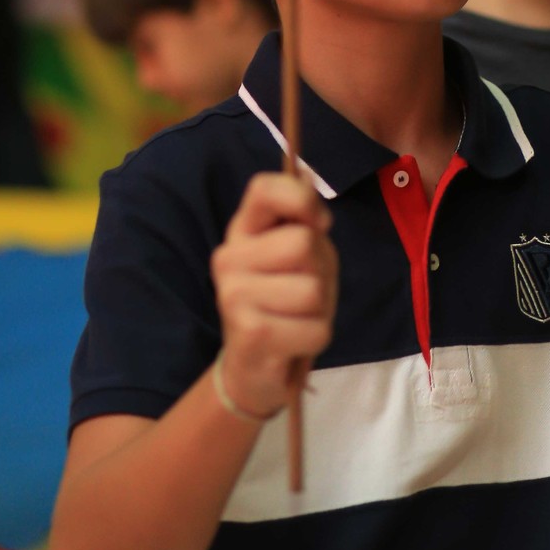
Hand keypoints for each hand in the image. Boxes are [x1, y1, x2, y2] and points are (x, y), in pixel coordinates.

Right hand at [211, 173, 337, 422]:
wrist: (254, 369)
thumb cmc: (285, 302)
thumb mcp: (298, 255)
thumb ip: (305, 220)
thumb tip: (308, 180)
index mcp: (242, 231)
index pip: (264, 188)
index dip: (300, 197)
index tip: (317, 221)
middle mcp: (228, 258)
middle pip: (303, 242)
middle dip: (320, 269)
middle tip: (306, 288)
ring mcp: (234, 297)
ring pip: (313, 289)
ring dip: (320, 308)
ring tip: (299, 316)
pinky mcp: (251, 335)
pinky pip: (316, 328)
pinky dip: (317, 336)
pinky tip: (294, 341)